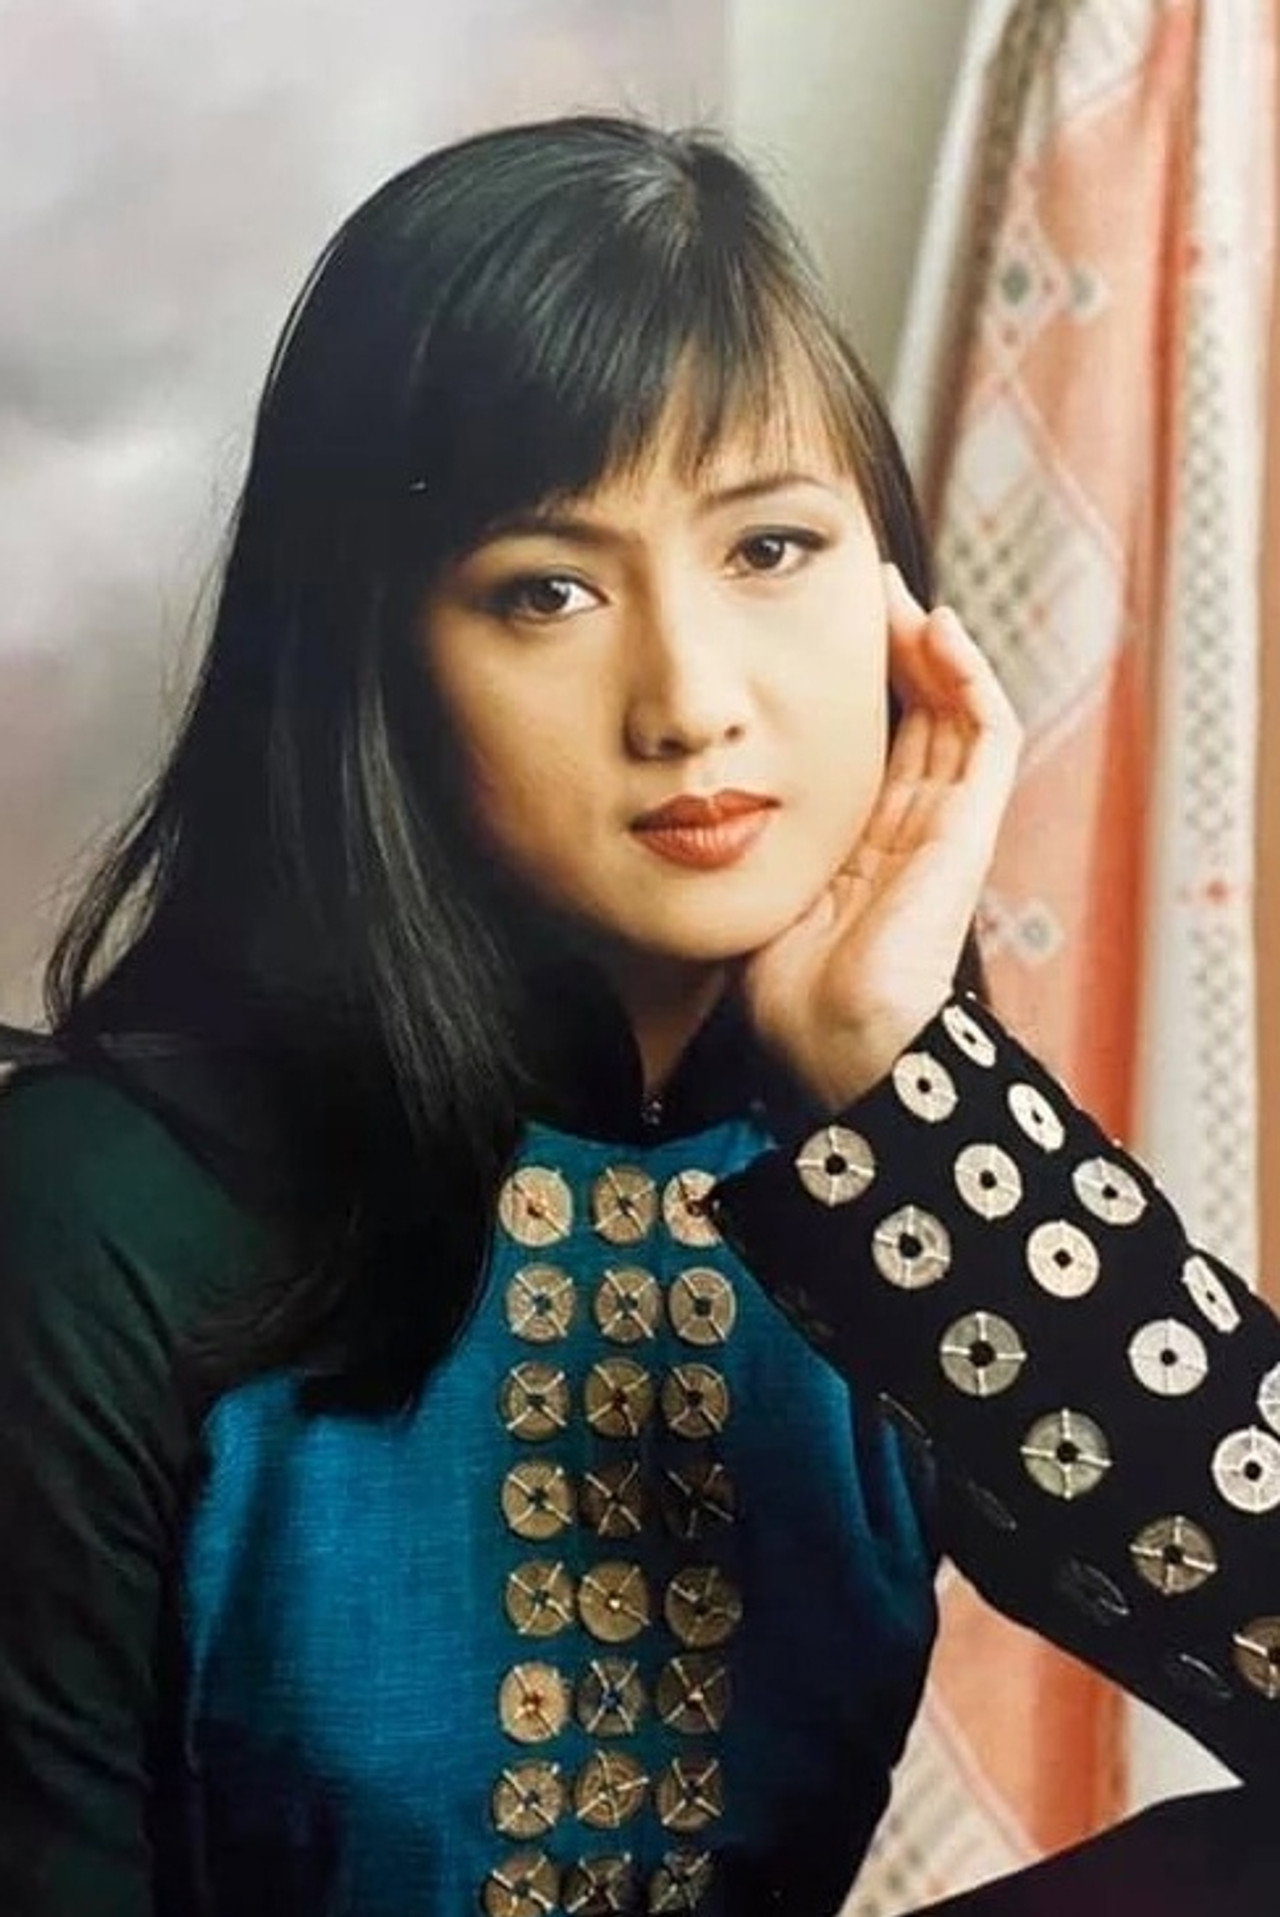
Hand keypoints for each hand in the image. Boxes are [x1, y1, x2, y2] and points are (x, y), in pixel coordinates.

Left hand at [733, 564, 1021, 1111]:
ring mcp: (948, 828)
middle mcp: (912, 831)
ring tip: (899, 595)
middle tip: (865, 586)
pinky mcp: (970, 830)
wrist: (827, 1041)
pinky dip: (973, 678)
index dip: (861, 684)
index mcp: (863, 846)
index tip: (820, 626)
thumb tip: (677, 803)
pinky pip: (990, 736)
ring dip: (935, 649)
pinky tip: (939, 630)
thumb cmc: (780, 990)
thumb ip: (733, 844)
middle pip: (921, 717)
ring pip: (959, 714)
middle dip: (896, 650)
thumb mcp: (747, 890)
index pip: (876, 743)